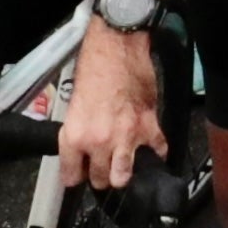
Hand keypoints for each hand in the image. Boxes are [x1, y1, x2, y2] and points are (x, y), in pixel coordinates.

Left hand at [59, 22, 171, 193]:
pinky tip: (149, 149)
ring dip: (122, 173)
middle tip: (101, 167)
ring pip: (125, 177)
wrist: (116, 47)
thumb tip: (82, 151)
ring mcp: (126, 137)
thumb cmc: (93, 67)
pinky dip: (155, 153)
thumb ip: (77, 133)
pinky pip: (157, 152)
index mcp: (75, 136)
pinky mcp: (149, 127)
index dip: (74, 176)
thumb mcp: (72, 105)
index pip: (71, 176)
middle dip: (100, 176)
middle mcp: (99, 142)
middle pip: (100, 180)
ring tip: (121, 165)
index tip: (78, 174)